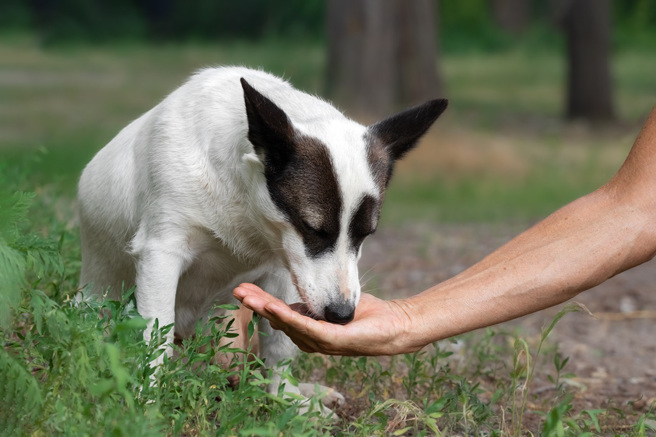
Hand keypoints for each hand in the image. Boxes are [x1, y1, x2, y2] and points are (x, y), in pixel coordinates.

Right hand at [233, 283, 417, 355]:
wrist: (395, 325)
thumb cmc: (366, 314)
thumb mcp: (333, 303)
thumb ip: (314, 301)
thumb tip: (296, 292)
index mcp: (309, 330)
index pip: (280, 314)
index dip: (261, 302)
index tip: (244, 288)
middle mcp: (311, 340)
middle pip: (277, 321)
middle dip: (256, 305)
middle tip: (237, 292)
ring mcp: (321, 342)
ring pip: (287, 324)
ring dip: (267, 310)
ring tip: (250, 297)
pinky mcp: (333, 341)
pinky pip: (306, 328)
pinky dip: (288, 317)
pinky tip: (274, 307)